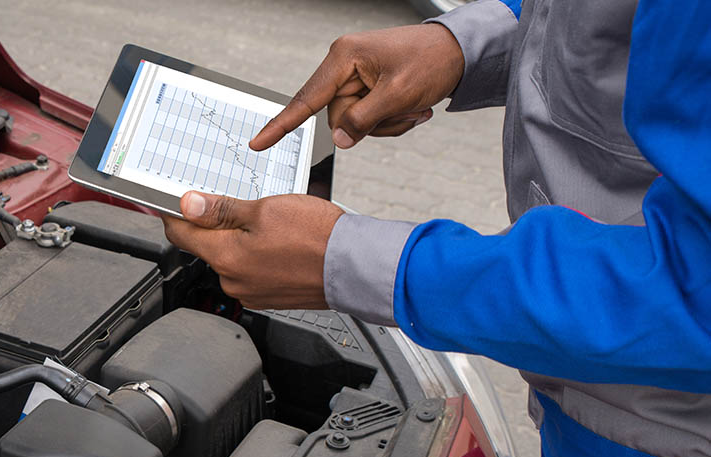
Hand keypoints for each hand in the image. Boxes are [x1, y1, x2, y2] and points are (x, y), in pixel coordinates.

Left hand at [161, 191, 344, 309]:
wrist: (355, 267)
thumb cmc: (317, 238)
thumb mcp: (264, 210)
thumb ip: (221, 209)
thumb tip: (188, 205)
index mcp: (225, 257)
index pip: (181, 234)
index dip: (175, 214)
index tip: (175, 203)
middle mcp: (232, 280)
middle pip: (207, 246)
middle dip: (215, 224)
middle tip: (239, 205)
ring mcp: (250, 292)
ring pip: (231, 258)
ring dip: (240, 240)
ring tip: (270, 225)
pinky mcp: (268, 296)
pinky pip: (251, 271)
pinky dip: (258, 255)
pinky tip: (280, 243)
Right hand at [250, 24, 464, 150]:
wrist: (461, 51)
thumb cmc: (433, 60)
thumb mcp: (398, 94)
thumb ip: (364, 120)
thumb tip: (341, 140)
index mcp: (344, 57)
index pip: (306, 99)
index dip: (281, 124)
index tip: (258, 142)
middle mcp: (345, 64)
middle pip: (338, 115)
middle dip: (372, 124)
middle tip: (405, 112)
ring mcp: (356, 76)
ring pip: (355, 121)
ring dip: (387, 124)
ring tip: (415, 108)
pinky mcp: (368, 85)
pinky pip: (368, 117)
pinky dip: (392, 120)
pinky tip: (414, 107)